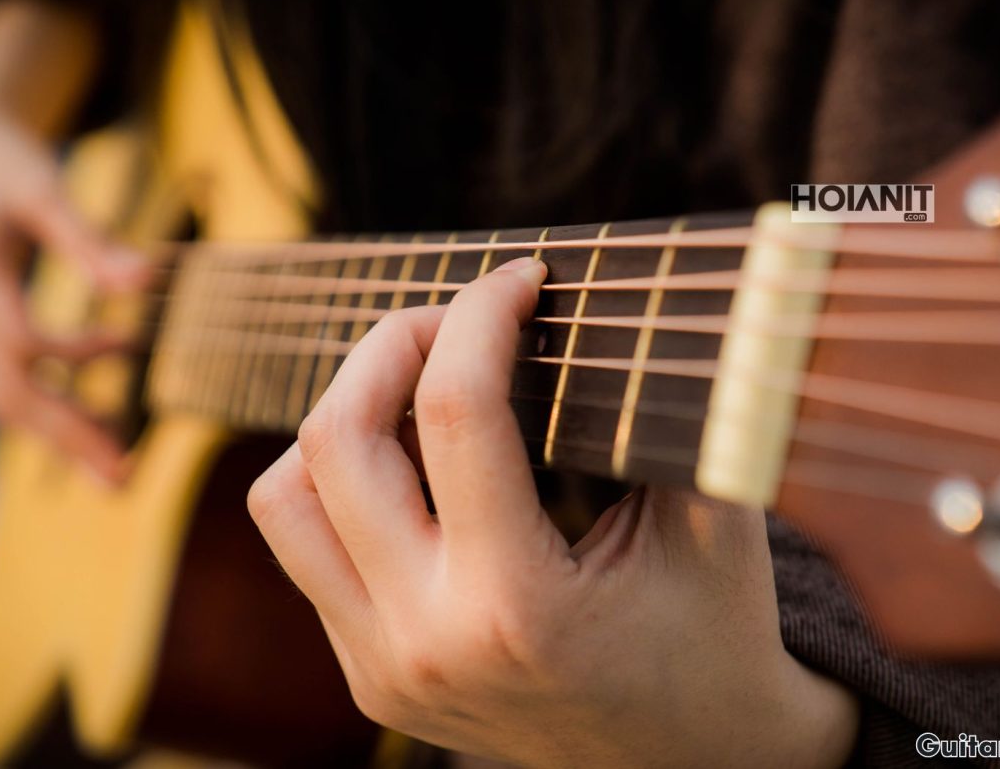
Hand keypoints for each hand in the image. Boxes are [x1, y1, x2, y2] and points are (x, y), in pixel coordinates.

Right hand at [0, 101, 147, 481]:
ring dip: (59, 434)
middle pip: (5, 391)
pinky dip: (51, 404)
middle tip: (124, 476)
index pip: (16, 340)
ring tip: (118, 464)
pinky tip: (98, 412)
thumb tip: (145, 282)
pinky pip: (6, 383)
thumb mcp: (46, 187)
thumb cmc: (7, 159)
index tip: (127, 352)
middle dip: (66, 435)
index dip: (71, 357)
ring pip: (2, 398)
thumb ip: (89, 238)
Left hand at [249, 257, 857, 766]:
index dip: (482, 314)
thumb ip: (671, 414)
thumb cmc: (716, 635)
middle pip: (336, 441)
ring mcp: (383, 669)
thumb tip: (629, 302)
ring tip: (418, 390)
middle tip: (456, 318)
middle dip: (390, 343)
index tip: (521, 278)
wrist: (693, 762)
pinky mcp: (368, 678)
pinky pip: (308, 552)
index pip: (456, 412)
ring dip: (341, 418)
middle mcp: (424, 644)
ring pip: (283, 498)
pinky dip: (346, 486)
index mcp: (518, 606)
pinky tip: (420, 467)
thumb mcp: (716, 522)